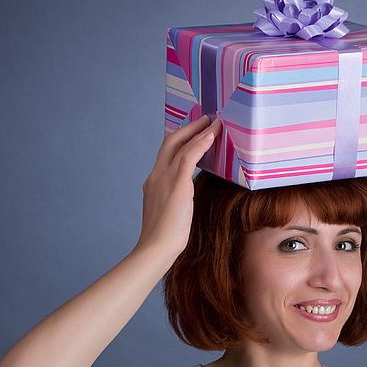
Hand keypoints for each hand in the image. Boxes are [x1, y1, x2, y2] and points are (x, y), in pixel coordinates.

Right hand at [134, 114, 222, 255]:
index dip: (180, 139)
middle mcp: (156, 175)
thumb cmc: (165, 238)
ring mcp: (165, 178)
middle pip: (170, 141)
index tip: (193, 132)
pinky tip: (212, 136)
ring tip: (214, 123)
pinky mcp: (177, 184)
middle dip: (188, 127)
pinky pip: (189, 155)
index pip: (166, 153)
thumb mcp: (170, 212)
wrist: (156, 247)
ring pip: (181, 145)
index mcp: (152, 182)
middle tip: (205, 119)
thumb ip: (177, 199)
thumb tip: (188, 196)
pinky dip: (201, 143)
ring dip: (199, 131)